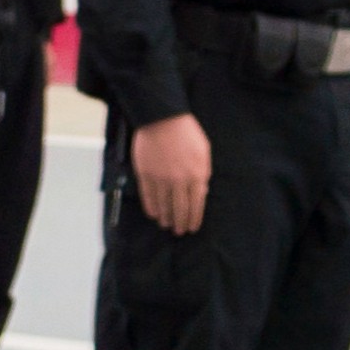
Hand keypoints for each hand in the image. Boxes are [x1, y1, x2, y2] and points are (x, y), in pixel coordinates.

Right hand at [129, 112, 210, 230]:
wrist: (162, 117)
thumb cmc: (186, 132)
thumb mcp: (204, 151)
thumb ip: (203, 173)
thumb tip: (201, 192)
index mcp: (196, 174)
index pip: (196, 204)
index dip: (194, 218)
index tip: (192, 227)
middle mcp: (179, 180)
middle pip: (180, 208)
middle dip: (180, 222)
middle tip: (179, 232)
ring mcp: (161, 178)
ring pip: (164, 205)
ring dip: (166, 218)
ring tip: (167, 225)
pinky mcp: (145, 174)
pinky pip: (148, 196)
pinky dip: (151, 207)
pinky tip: (154, 214)